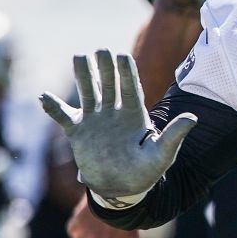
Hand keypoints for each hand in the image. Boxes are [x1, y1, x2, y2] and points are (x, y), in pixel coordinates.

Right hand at [40, 50, 196, 199]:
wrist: (123, 188)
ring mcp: (95, 120)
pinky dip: (53, 108)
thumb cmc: (146, 171)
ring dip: (83, 76)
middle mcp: (114, 111)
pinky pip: (64, 116)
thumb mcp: (163, 155)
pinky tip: (43, 97)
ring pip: (87, 92)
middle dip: (105, 67)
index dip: (127, 72)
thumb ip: (174, 136)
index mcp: (134, 114)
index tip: (123, 56)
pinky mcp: (79, 132)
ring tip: (78, 56)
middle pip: (109, 84)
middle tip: (100, 50)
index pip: (130, 88)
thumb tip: (193, 118)